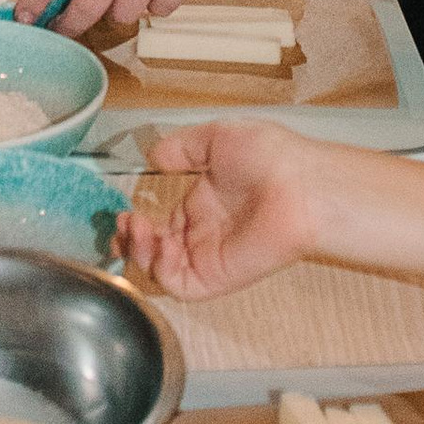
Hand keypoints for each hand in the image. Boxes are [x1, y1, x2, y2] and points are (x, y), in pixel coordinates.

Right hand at [113, 117, 332, 297]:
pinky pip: (180, 285)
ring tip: (137, 229)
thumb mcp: (217, 137)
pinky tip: (160, 245)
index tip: (125, 212)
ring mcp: (209, 256)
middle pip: (155, 251)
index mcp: (204, 204)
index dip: (137, 224)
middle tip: (124, 225)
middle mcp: (204, 233)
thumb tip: (154, 156)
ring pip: (160, 270)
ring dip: (140, 253)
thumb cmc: (271, 157)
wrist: (299, 185)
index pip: (160, 224)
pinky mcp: (216, 275)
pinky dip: (161, 271)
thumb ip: (182, 147)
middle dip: (130, 242)